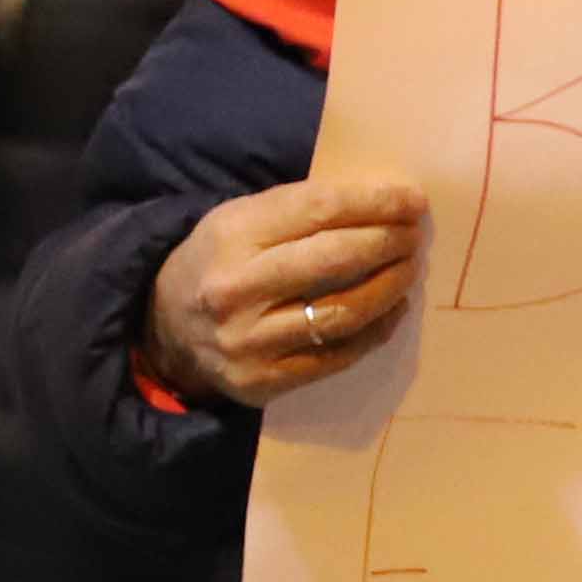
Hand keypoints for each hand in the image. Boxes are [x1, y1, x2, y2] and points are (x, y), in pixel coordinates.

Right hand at [148, 173, 430, 408]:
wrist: (164, 331)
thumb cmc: (219, 263)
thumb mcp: (239, 220)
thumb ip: (300, 211)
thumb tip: (383, 205)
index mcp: (231, 234)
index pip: (318, 210)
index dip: (374, 203)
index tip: (413, 200)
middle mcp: (236, 288)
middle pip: (335, 259)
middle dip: (388, 242)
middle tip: (417, 235)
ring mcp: (249, 341)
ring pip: (342, 312)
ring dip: (390, 287)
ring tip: (410, 268)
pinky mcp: (262, 382)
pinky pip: (337, 355)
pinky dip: (376, 331)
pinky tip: (392, 310)